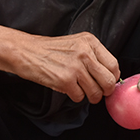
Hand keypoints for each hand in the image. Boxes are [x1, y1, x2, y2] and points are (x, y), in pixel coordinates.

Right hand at [0, 23, 119, 102]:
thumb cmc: (50, 50)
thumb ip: (93, 56)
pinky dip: (75, 96)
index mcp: (90, 42)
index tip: (107, 82)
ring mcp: (76, 66)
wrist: (26, 52)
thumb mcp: (76, 44)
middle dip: (105, 91)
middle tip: (98, 92)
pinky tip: (68, 88)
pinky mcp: (65, 80)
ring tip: (81, 91)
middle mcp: (85, 52)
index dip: (112, 78)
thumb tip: (109, 76)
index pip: (114, 65)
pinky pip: (80, 97)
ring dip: (90, 96)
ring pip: (96, 92)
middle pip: (108, 81)